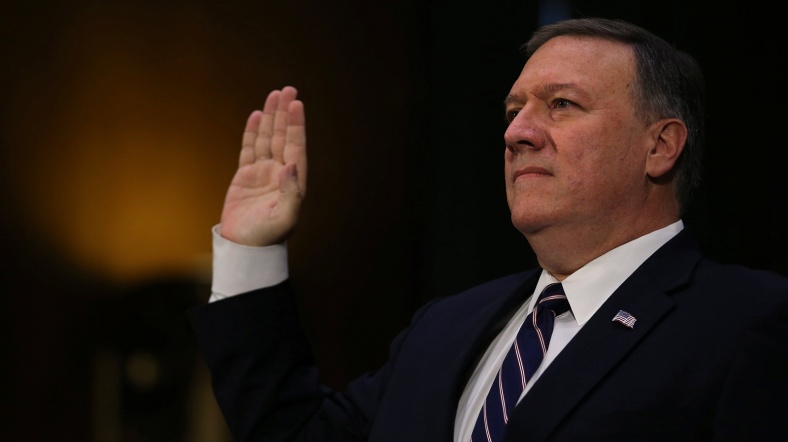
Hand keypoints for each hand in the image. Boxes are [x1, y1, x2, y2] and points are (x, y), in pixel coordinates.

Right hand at [220, 86, 306, 245]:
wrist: (245, 248)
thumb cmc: (267, 237)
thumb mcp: (284, 217)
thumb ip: (290, 192)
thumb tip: (291, 165)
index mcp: (293, 182)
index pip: (296, 147)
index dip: (296, 125)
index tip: (296, 104)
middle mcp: (280, 174)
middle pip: (283, 137)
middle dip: (284, 114)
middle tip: (288, 89)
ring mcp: (262, 174)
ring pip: (267, 139)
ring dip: (270, 118)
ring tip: (273, 95)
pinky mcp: (245, 177)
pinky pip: (249, 149)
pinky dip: (253, 133)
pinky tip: (256, 116)